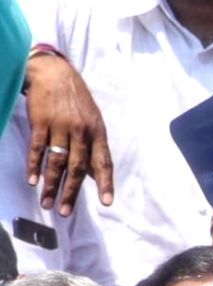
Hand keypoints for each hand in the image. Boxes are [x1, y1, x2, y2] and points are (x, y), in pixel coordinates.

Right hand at [24, 56, 113, 214]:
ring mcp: (60, 126)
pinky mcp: (40, 122)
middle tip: (65, 212)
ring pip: (57, 161)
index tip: (107, 202)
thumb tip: (97, 176)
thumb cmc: (76, 101)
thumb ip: (94, 149)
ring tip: (47, 203)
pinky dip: (35, 166)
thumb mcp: (92, 122)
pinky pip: (38, 148)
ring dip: (51, 184)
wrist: (54, 73)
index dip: (105, 183)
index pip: (103, 162)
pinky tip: (33, 181)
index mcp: (97, 133)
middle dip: (71, 191)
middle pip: (78, 167)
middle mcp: (81, 131)